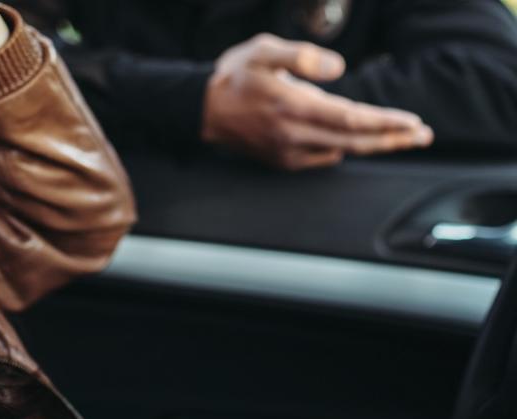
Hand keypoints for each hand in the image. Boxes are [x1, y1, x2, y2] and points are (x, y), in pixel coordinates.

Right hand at [202, 33, 433, 170]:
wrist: (202, 110)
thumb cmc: (234, 76)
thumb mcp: (263, 50)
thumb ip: (301, 56)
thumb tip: (337, 69)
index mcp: (292, 106)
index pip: (351, 118)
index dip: (385, 122)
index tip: (412, 123)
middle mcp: (293, 135)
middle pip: (355, 141)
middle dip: (392, 139)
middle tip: (423, 137)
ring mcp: (288, 152)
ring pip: (342, 152)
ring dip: (373, 145)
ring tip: (400, 139)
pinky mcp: (282, 161)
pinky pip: (323, 158)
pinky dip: (344, 149)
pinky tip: (356, 140)